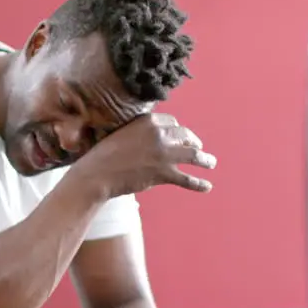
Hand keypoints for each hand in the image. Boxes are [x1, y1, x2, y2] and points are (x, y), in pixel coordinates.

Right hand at [73, 113, 215, 197]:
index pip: (173, 122)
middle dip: (194, 142)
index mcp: (149, 120)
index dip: (179, 130)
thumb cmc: (103, 155)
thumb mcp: (122, 134)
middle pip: (186, 135)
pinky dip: (199, 183)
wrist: (96, 174)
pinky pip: (187, 178)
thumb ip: (138, 133)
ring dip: (205, 159)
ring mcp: (164, 153)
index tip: (181, 135)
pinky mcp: (164, 173)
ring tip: (211, 163)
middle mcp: (160, 134)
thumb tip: (148, 140)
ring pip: (193, 154)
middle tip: (198, 148)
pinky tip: (207, 186)